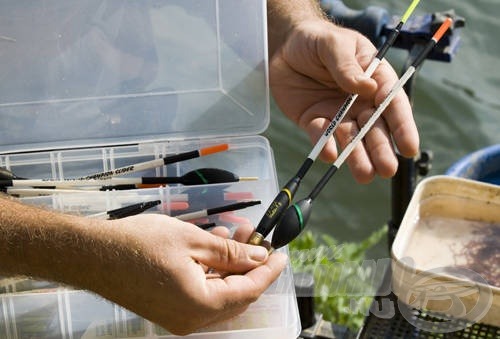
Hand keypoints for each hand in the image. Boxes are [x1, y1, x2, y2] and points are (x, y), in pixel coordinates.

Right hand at [88, 215, 286, 335]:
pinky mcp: (168, 310)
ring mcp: (178, 318)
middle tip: (256, 237)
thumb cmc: (139, 244)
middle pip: (236, 295)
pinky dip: (212, 272)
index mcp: (201, 305)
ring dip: (230, 265)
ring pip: (219, 294)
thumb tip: (258, 256)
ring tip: (234, 234)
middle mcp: (192, 320)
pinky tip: (213, 246)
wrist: (93, 254)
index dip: (269, 271)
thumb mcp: (193, 240)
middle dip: (249, 265)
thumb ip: (231, 252)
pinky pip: (201, 294)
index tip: (282, 254)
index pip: (249, 290)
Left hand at [270, 19, 418, 182]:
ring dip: (358, 157)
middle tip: (387, 169)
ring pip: (351, 139)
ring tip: (365, 175)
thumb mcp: (335, 44)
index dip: (402, 126)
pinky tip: (330, 155)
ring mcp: (338, 114)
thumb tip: (366, 87)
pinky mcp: (314, 121)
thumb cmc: (318, 40)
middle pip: (374, 129)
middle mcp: (360, 102)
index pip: (393, 105)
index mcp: (375, 81)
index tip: (409, 148)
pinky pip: (321, 136)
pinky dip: (326, 146)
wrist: (284, 46)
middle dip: (381, 150)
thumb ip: (347, 65)